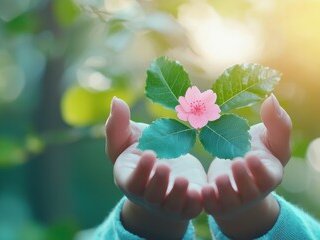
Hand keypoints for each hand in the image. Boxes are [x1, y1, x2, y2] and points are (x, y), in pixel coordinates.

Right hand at [105, 97, 206, 238]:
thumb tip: (116, 100)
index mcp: (130, 180)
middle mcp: (148, 196)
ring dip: (177, 194)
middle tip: (165, 166)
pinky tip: (203, 191)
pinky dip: (197, 203)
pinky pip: (192, 209)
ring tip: (182, 179)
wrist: (164, 171)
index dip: (140, 171)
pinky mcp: (188, 204)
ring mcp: (169, 203)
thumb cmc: (140, 151)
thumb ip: (119, 124)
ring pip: (172, 206)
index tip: (149, 153)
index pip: (132, 182)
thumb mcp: (128, 139)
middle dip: (158, 182)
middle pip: (151, 196)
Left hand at [202, 94, 291, 238]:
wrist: (239, 173)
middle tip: (236, 162)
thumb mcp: (271, 138)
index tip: (251, 155)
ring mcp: (234, 200)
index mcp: (269, 176)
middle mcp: (253, 192)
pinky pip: (212, 206)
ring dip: (225, 190)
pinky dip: (207, 200)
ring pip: (230, 202)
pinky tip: (202, 189)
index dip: (260, 170)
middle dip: (243, 178)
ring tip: (220, 177)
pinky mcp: (217, 203)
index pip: (268, 178)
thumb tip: (271, 98)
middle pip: (250, 192)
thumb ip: (277, 122)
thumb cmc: (260, 151)